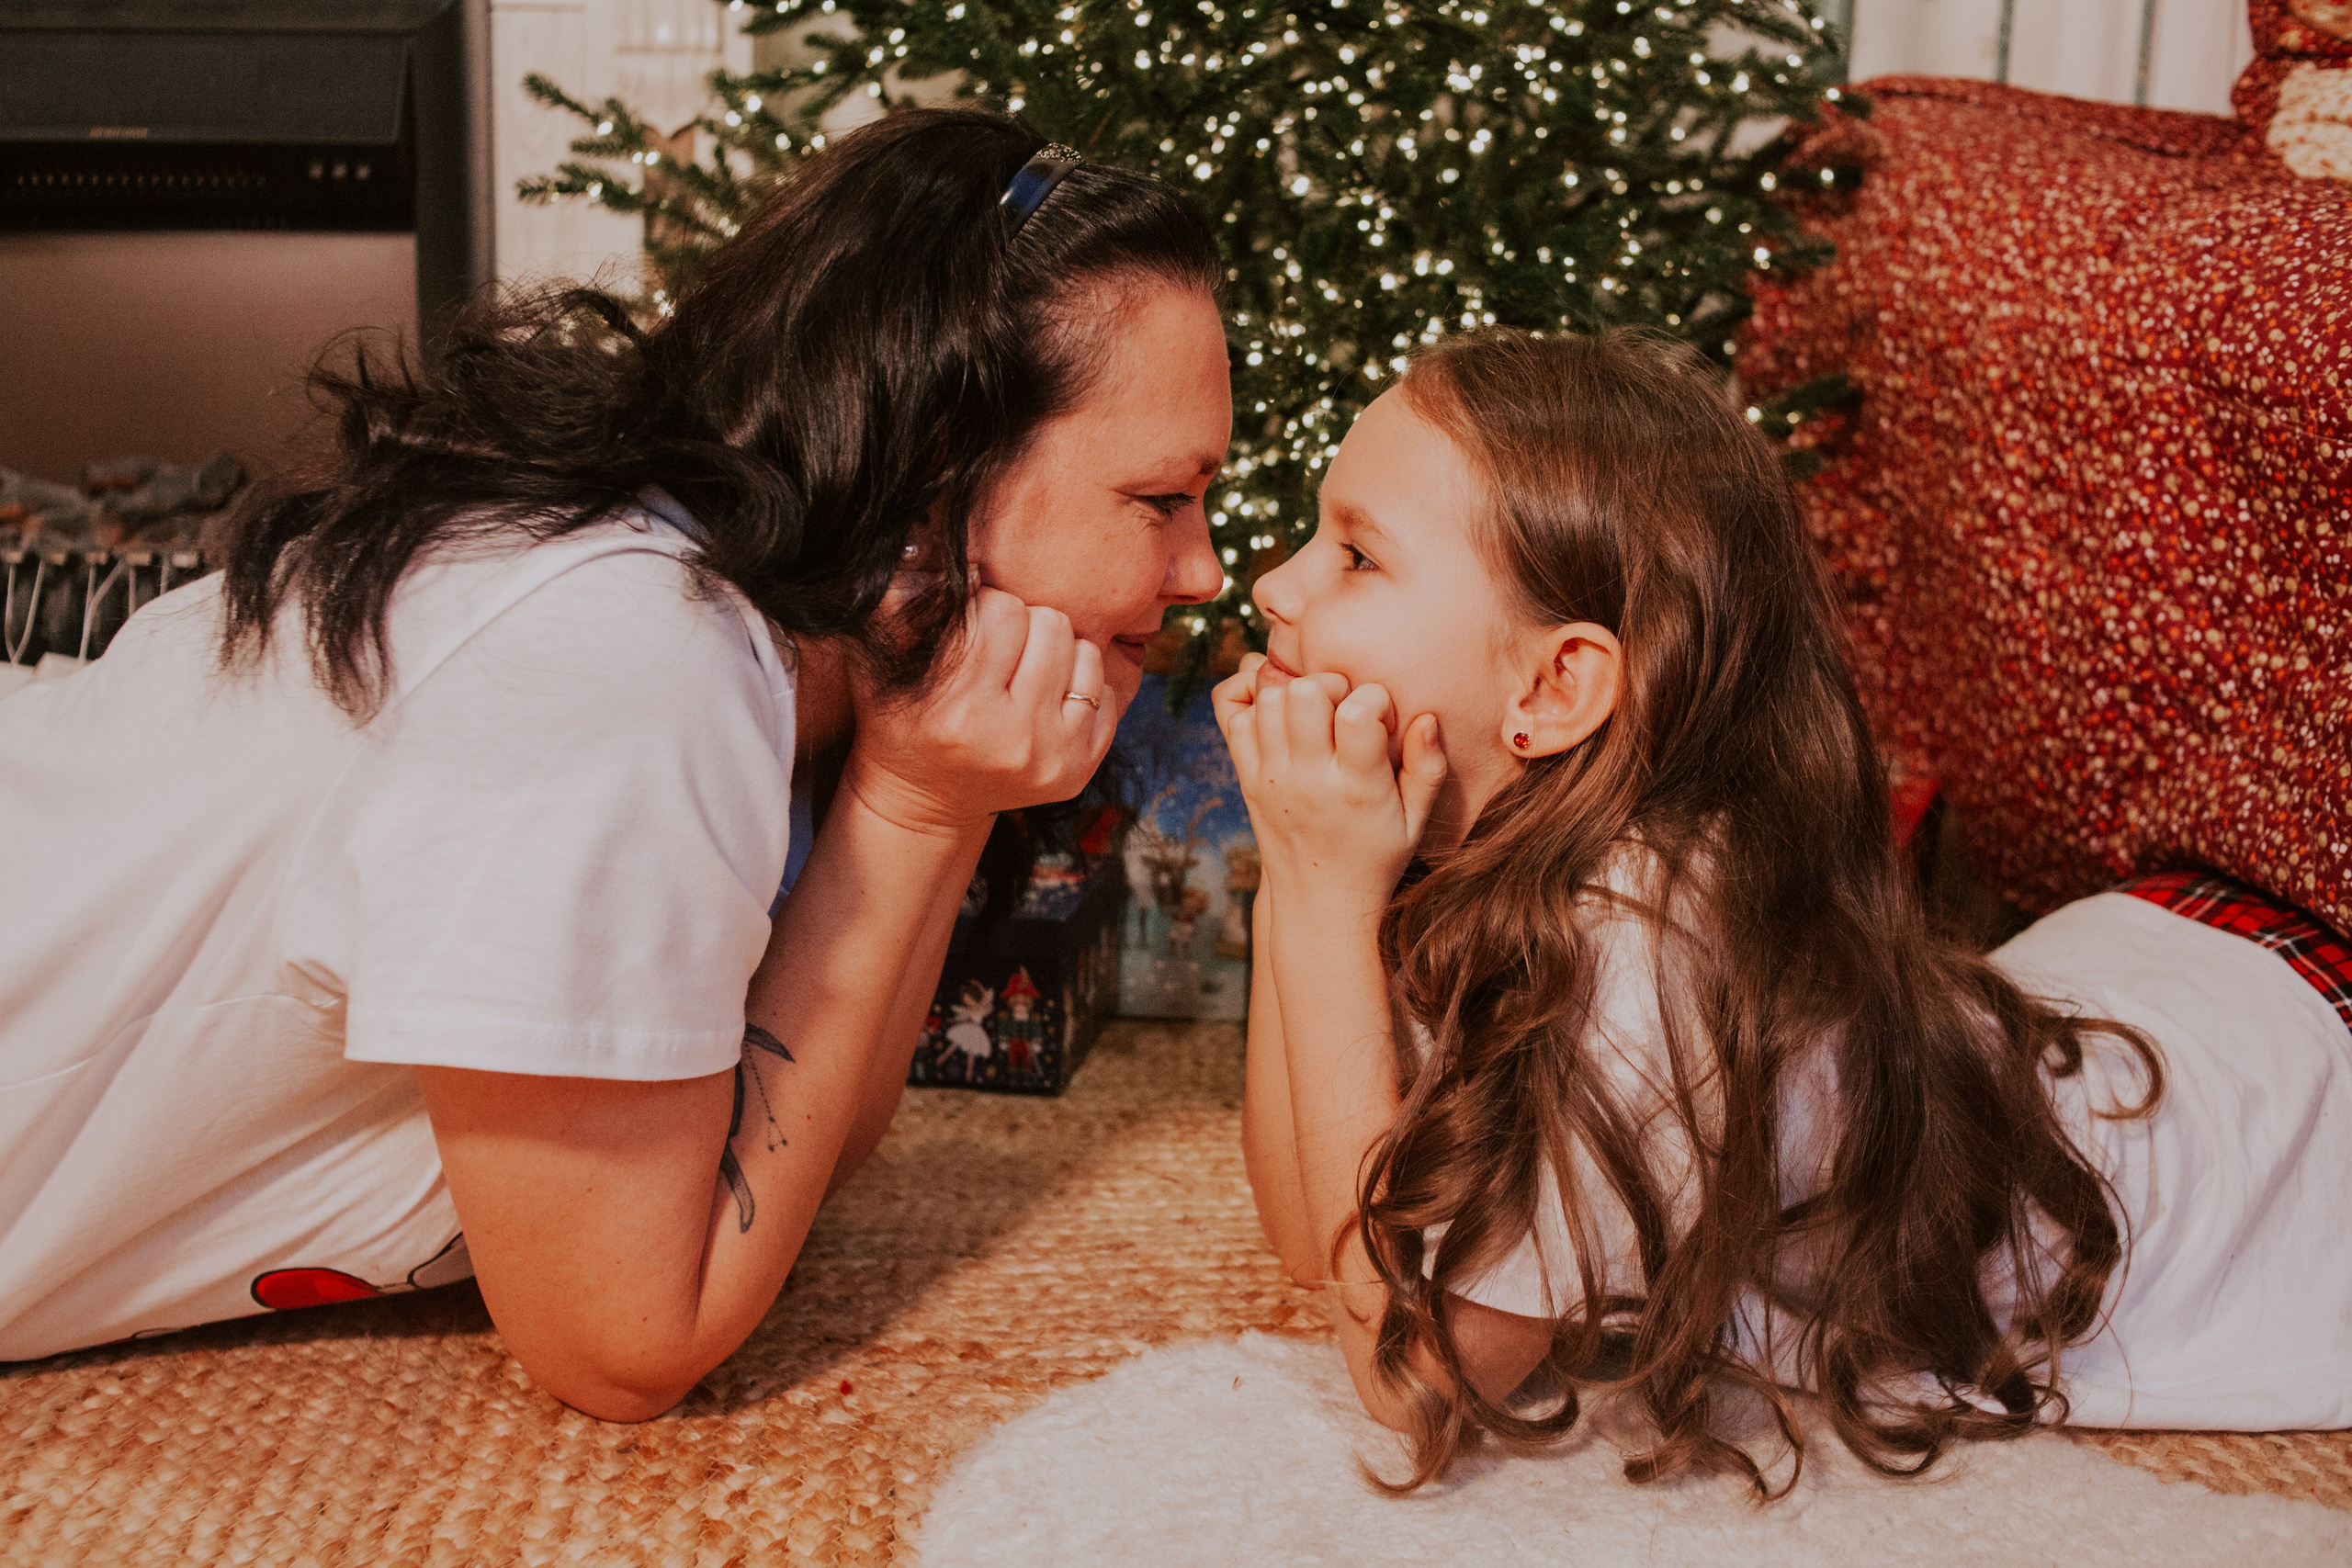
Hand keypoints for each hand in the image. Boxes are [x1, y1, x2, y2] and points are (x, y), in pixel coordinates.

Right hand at [846, 589, 1122, 835]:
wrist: (924, 800)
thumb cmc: (900, 718)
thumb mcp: (883, 663)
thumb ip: (899, 603)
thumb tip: (929, 544)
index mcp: (958, 709)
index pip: (1003, 611)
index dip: (984, 606)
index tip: (971, 623)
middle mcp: (1011, 739)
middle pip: (1051, 624)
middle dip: (1023, 623)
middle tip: (999, 646)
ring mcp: (1051, 758)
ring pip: (1085, 651)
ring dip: (1054, 649)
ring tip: (1021, 668)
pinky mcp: (1078, 771)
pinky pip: (1104, 690)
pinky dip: (1076, 683)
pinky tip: (1042, 696)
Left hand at [1213, 654, 1446, 910]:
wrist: (1319, 902)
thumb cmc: (1376, 857)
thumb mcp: (1416, 821)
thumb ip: (1428, 767)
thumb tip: (1426, 718)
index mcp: (1356, 788)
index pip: (1355, 714)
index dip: (1374, 698)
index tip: (1382, 718)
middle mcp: (1308, 778)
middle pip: (1304, 693)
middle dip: (1331, 684)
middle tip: (1344, 707)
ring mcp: (1270, 776)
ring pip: (1268, 698)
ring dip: (1294, 690)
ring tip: (1316, 713)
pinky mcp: (1246, 777)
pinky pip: (1231, 714)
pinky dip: (1251, 699)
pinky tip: (1279, 713)